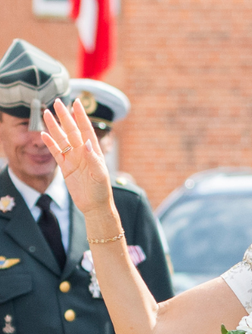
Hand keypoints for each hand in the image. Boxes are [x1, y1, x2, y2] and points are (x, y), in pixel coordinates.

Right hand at [40, 98, 112, 215]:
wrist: (94, 206)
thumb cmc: (101, 191)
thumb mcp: (100, 174)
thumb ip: (93, 158)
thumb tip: (86, 143)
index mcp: (93, 151)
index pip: (86, 130)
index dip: (81, 116)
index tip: (77, 102)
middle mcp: (82, 153)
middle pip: (71, 131)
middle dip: (65, 117)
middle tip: (57, 102)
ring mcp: (73, 159)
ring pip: (62, 139)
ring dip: (54, 127)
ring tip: (46, 113)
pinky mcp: (66, 168)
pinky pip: (56, 153)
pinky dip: (50, 144)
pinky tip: (43, 134)